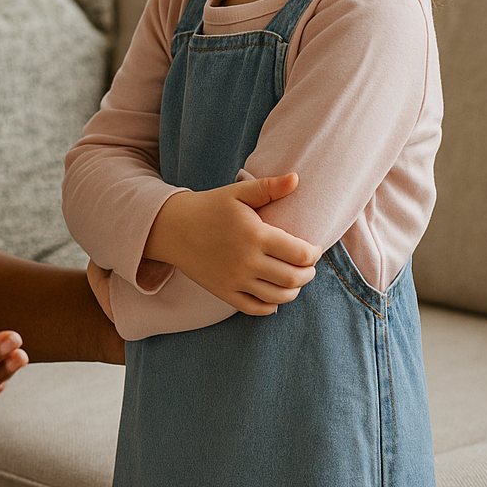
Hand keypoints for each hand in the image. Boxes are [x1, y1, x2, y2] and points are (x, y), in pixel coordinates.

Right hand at [144, 174, 321, 314]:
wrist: (173, 228)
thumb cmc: (209, 207)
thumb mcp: (238, 192)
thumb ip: (269, 187)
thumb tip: (296, 178)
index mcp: (255, 235)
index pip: (301, 254)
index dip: (314, 253)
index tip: (313, 248)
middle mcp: (247, 261)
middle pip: (293, 278)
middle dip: (308, 273)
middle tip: (307, 265)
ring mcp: (235, 279)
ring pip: (278, 297)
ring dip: (293, 290)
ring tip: (294, 279)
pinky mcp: (224, 292)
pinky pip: (256, 308)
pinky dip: (271, 306)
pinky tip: (274, 295)